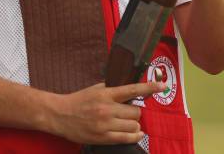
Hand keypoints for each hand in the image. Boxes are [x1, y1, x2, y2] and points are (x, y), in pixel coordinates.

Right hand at [48, 81, 165, 144]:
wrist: (60, 115)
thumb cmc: (79, 100)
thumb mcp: (96, 88)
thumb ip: (112, 88)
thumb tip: (130, 89)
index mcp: (107, 93)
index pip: (133, 89)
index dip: (150, 87)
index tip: (163, 85)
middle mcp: (108, 108)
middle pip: (136, 112)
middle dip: (136, 112)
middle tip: (130, 112)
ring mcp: (105, 125)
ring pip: (133, 126)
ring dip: (134, 125)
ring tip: (129, 122)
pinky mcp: (103, 137)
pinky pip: (126, 138)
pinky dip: (135, 136)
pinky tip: (138, 134)